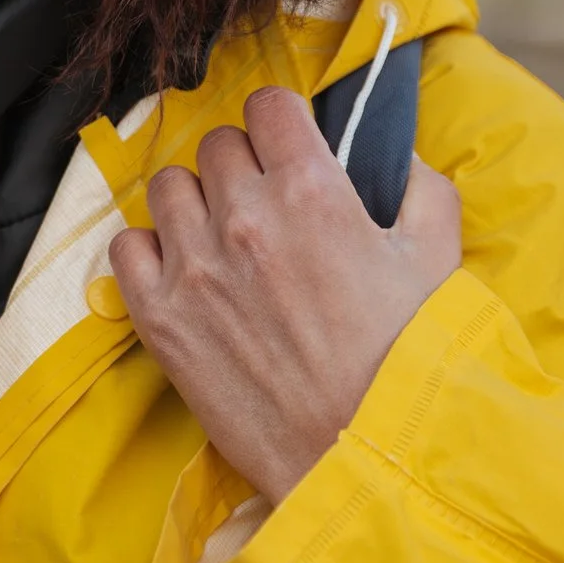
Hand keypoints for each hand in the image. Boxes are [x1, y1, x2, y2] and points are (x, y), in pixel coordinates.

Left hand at [108, 86, 461, 501]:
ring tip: (223, 239)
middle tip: (266, 207)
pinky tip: (184, 273)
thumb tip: (396, 157)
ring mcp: (193, 265)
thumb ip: (421, 189)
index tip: (287, 146)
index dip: (281, 123)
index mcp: (312, 190)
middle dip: (244, 167)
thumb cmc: (406, 362)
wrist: (363, 457)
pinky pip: (126, 245)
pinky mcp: (158, 316)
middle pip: (218, 145)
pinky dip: (149, 252)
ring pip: (168, 186)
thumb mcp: (437, 260)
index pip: (268, 105)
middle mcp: (243, 217)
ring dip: (195, 203)